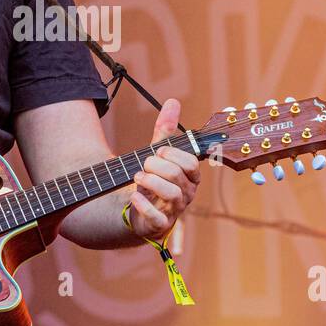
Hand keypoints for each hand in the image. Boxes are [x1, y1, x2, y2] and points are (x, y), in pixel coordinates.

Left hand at [128, 98, 200, 242]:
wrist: (138, 209)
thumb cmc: (154, 179)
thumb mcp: (158, 154)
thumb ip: (166, 130)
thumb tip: (173, 101)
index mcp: (190, 177)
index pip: (191, 163)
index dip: (174, 154)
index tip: (159, 151)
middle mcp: (186, 194)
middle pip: (178, 175)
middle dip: (156, 165)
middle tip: (143, 164)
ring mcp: (174, 210)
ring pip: (171, 193)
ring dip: (150, 181)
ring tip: (137, 177)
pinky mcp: (160, 224)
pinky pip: (156, 216)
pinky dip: (142, 204)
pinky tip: (134, 196)